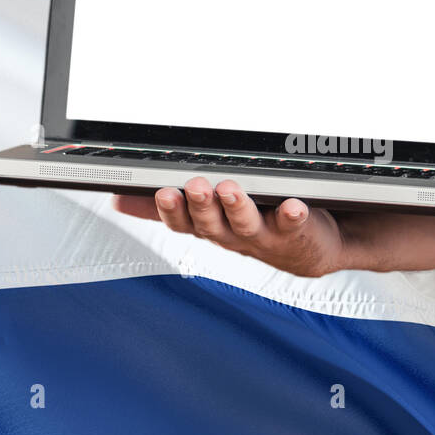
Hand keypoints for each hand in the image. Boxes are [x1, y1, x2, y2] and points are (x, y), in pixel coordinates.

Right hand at [113, 177, 434, 276]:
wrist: (313, 247)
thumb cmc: (258, 225)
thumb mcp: (210, 219)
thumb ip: (169, 210)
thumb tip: (122, 201)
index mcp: (212, 229)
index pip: (183, 222)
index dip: (171, 211)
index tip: (163, 192)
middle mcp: (235, 236)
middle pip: (212, 225)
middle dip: (201, 206)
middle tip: (195, 186)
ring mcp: (267, 237)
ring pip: (246, 225)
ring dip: (238, 208)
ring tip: (232, 189)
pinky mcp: (298, 233)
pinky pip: (294, 224)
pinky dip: (293, 215)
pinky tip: (293, 204)